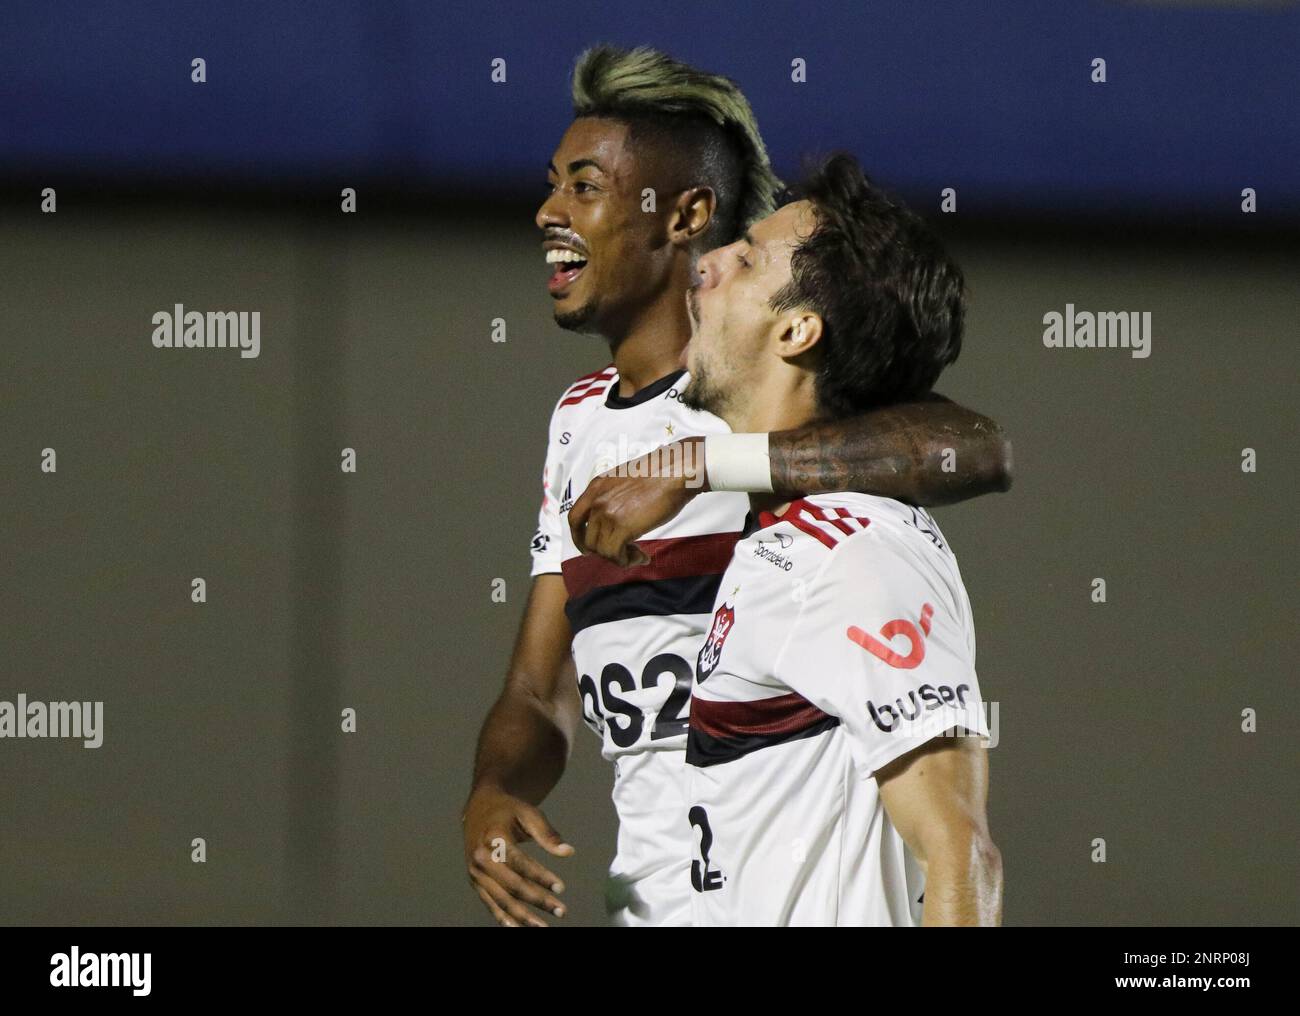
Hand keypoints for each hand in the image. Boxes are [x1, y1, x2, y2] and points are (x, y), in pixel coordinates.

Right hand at [464, 785, 574, 926]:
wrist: (479, 809)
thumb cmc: (508, 811)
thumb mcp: (528, 813)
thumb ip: (547, 834)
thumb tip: (568, 852)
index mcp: (494, 837)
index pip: (520, 863)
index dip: (541, 877)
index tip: (561, 888)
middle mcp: (481, 858)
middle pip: (512, 885)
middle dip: (537, 900)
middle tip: (561, 911)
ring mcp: (476, 873)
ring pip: (501, 900)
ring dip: (523, 917)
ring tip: (544, 926)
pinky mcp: (475, 882)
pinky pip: (490, 904)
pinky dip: (504, 918)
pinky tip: (519, 928)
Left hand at [569, 437, 706, 566]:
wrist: (675, 471)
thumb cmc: (660, 474)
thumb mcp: (625, 480)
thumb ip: (613, 497)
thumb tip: (617, 519)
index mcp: (596, 487)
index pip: (574, 518)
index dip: (578, 538)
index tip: (587, 549)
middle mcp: (597, 501)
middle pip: (589, 539)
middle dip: (605, 551)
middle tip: (624, 552)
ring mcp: (608, 514)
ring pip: (602, 550)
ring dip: (619, 558)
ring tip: (637, 554)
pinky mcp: (622, 527)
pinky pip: (615, 555)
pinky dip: (628, 561)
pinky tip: (642, 557)